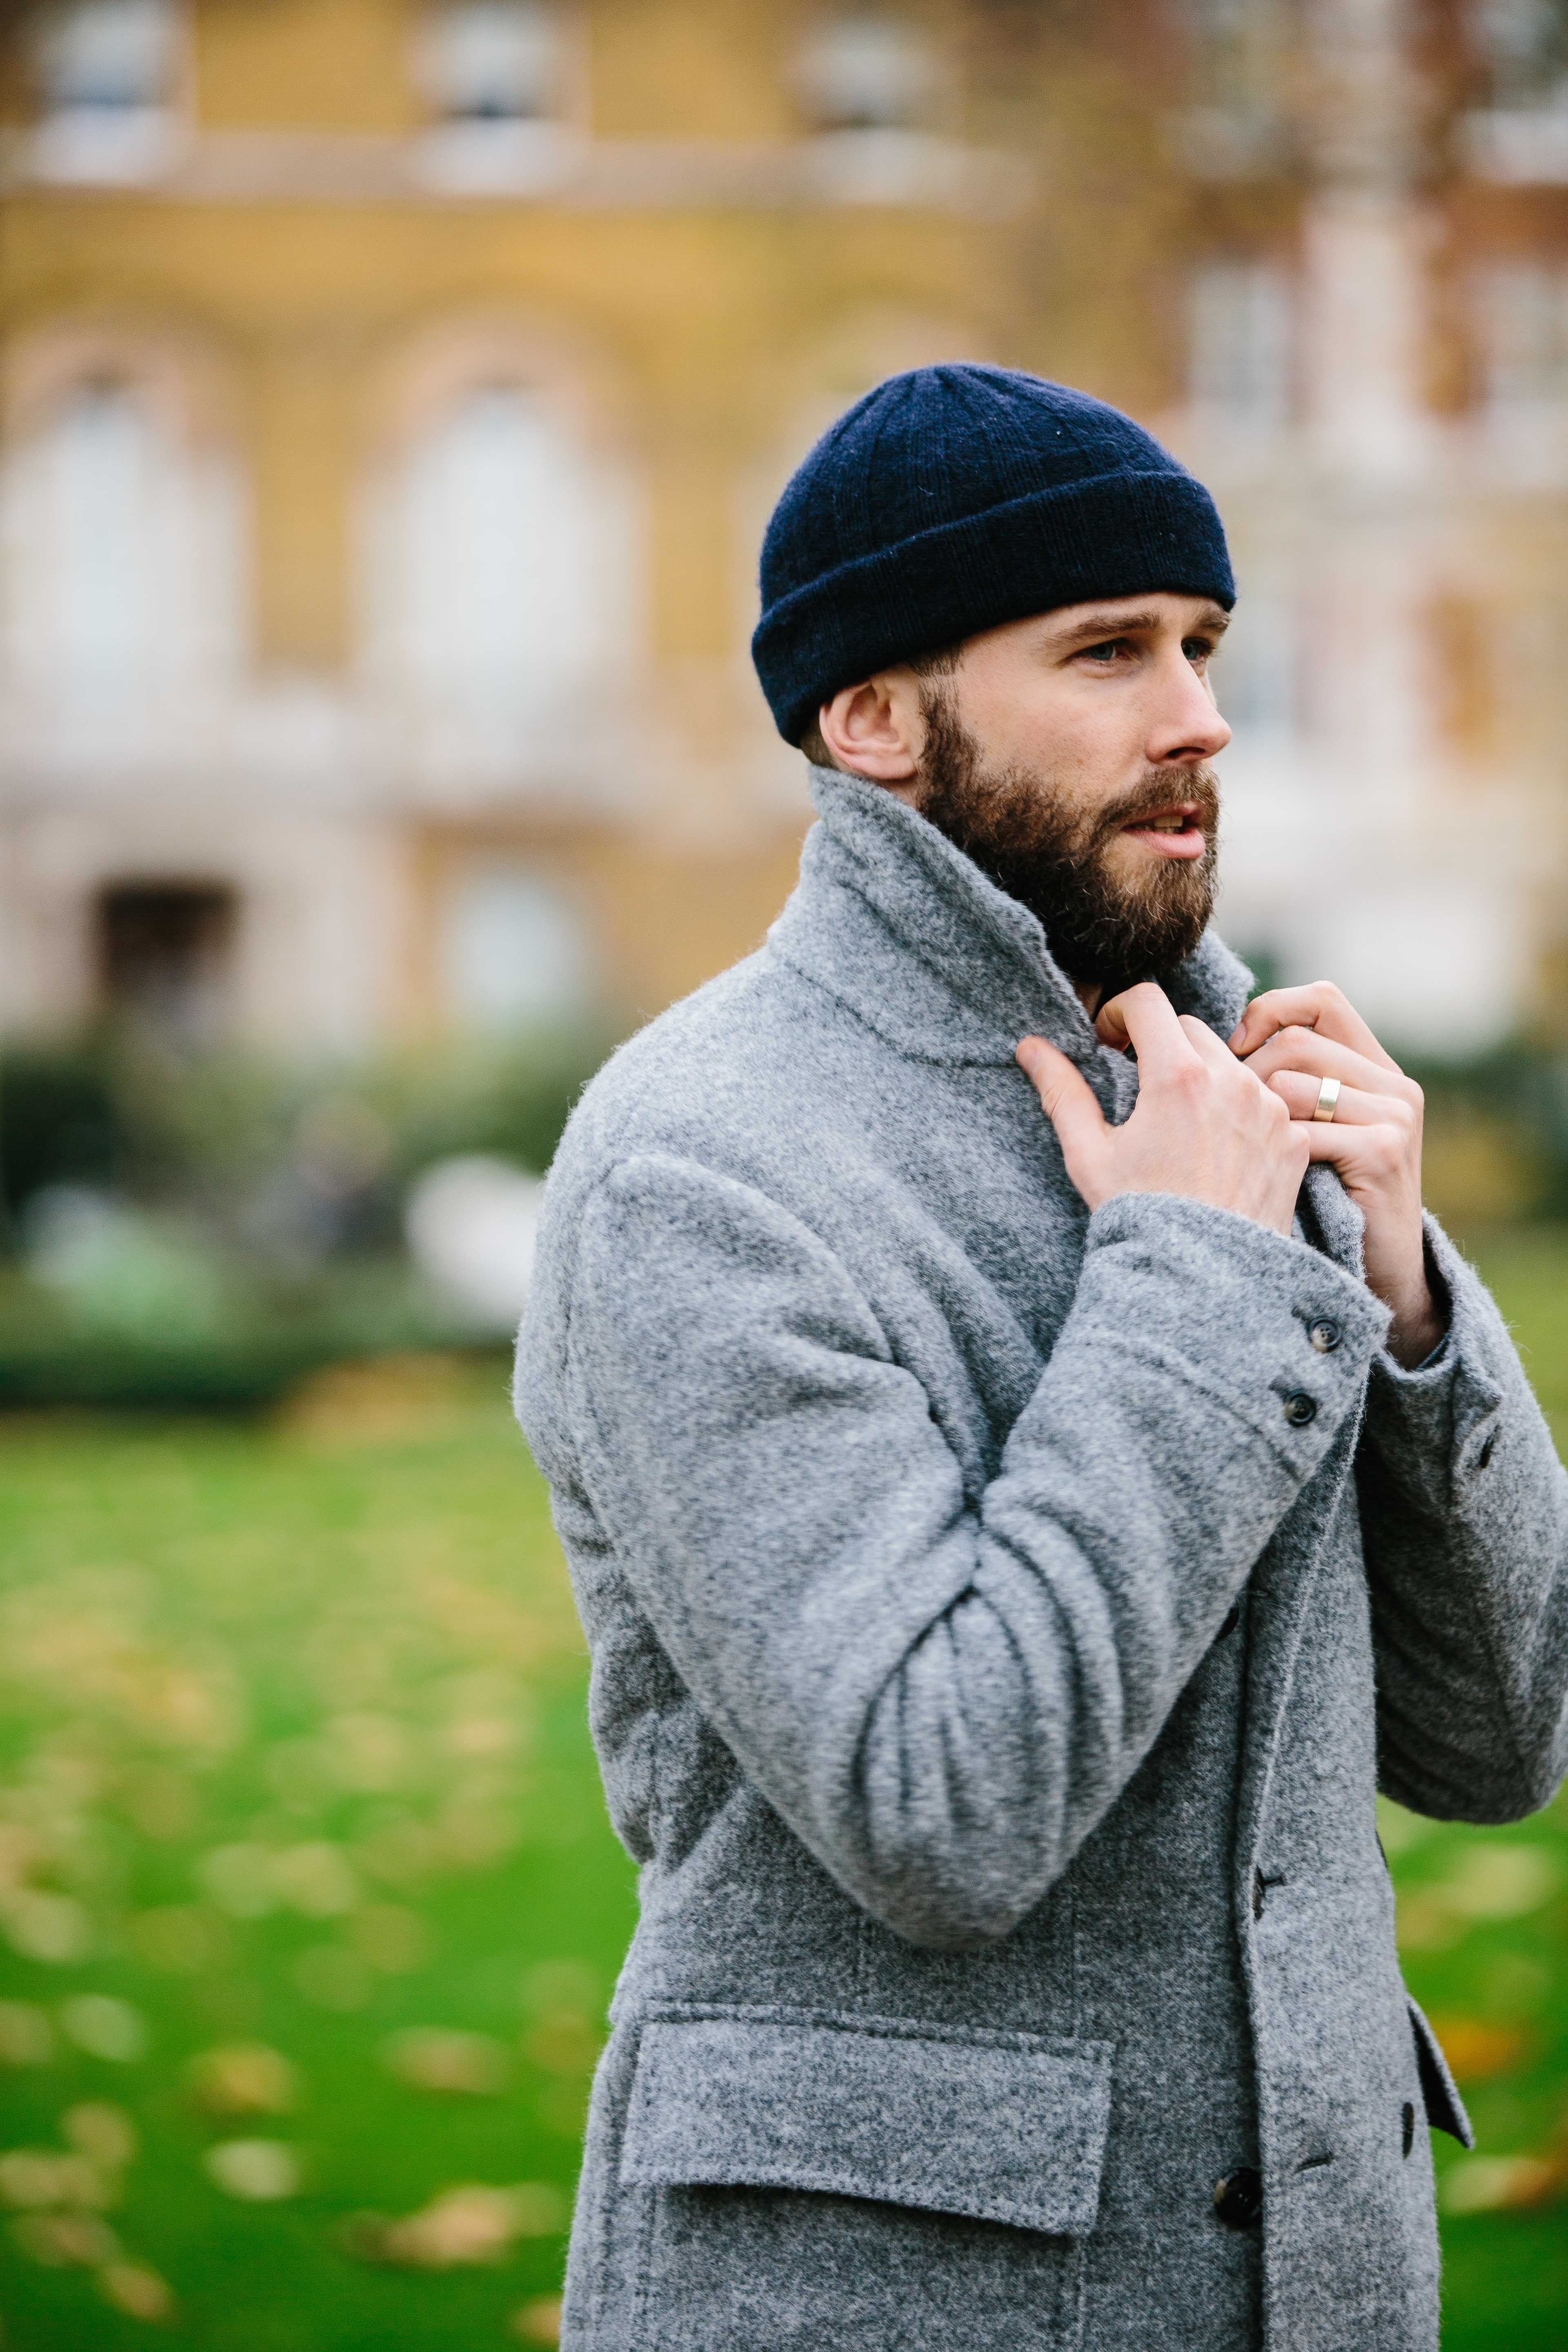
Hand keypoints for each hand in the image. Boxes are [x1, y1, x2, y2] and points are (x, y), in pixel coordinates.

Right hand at [1017, 982, 1308, 1237]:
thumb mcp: (1089, 1155)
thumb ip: (1061, 1091)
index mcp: (1178, 1076)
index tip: (1108, 1042)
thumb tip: (1030, 1046)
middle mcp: (1232, 1081)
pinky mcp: (1292, 1137)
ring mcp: (1269, 1108)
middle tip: (1136, 1083)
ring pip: (1231, 1062)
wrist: (1204, 1280)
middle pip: (1190, 1028)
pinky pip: (1262, 1102)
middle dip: (1160, 1045)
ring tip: (1178, 1121)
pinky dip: (1237, 1111)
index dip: (1120, 1013)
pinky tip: (1214, 1149)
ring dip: (1202, 1076)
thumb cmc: (1141, 1217)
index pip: (1148, 1002)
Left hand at [1227, 982, 1441, 1366]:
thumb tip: (1217, 1038)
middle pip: (1294, 1040)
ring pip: (1291, 1082)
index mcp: (1372, 1066)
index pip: (1320, 1000)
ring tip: (1246, 1156)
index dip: (1268, 1012)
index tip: (1229, 1049)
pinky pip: (1302, 1130)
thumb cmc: (1320, 1203)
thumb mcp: (1309, 1130)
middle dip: (1245, 1074)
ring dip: (1254, 1118)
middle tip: (1223, 1119)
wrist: (1373, 1276)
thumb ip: (1288, 1081)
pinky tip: (1270, 1182)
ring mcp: (1392, 1114)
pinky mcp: (1384, 1150)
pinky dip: (1274, 1156)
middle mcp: (1390, 1081)